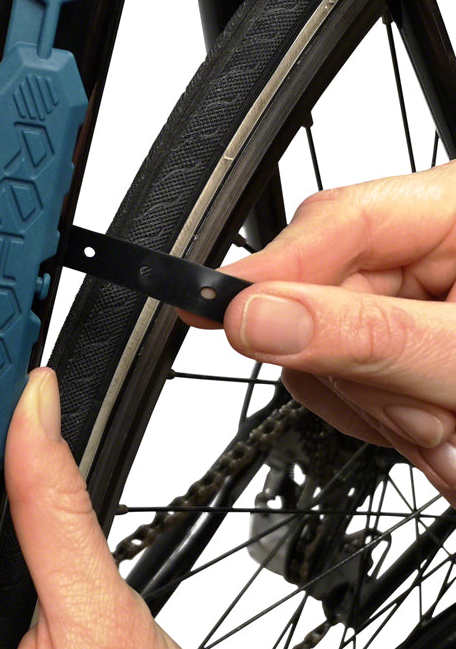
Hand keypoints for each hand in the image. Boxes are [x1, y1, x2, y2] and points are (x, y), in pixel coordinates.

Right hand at [204, 162, 455, 502]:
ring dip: (384, 415)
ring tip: (449, 435)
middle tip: (421, 418)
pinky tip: (441, 435)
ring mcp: (413, 306)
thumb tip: (260, 317)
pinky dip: (391, 427)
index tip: (217, 309)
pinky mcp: (404, 352)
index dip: (273, 268)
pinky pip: (354, 390)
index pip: (339, 222)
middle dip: (361, 375)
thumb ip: (367, 337)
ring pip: (331, 357)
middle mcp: (428, 254)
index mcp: (455, 213)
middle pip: (322, 299)